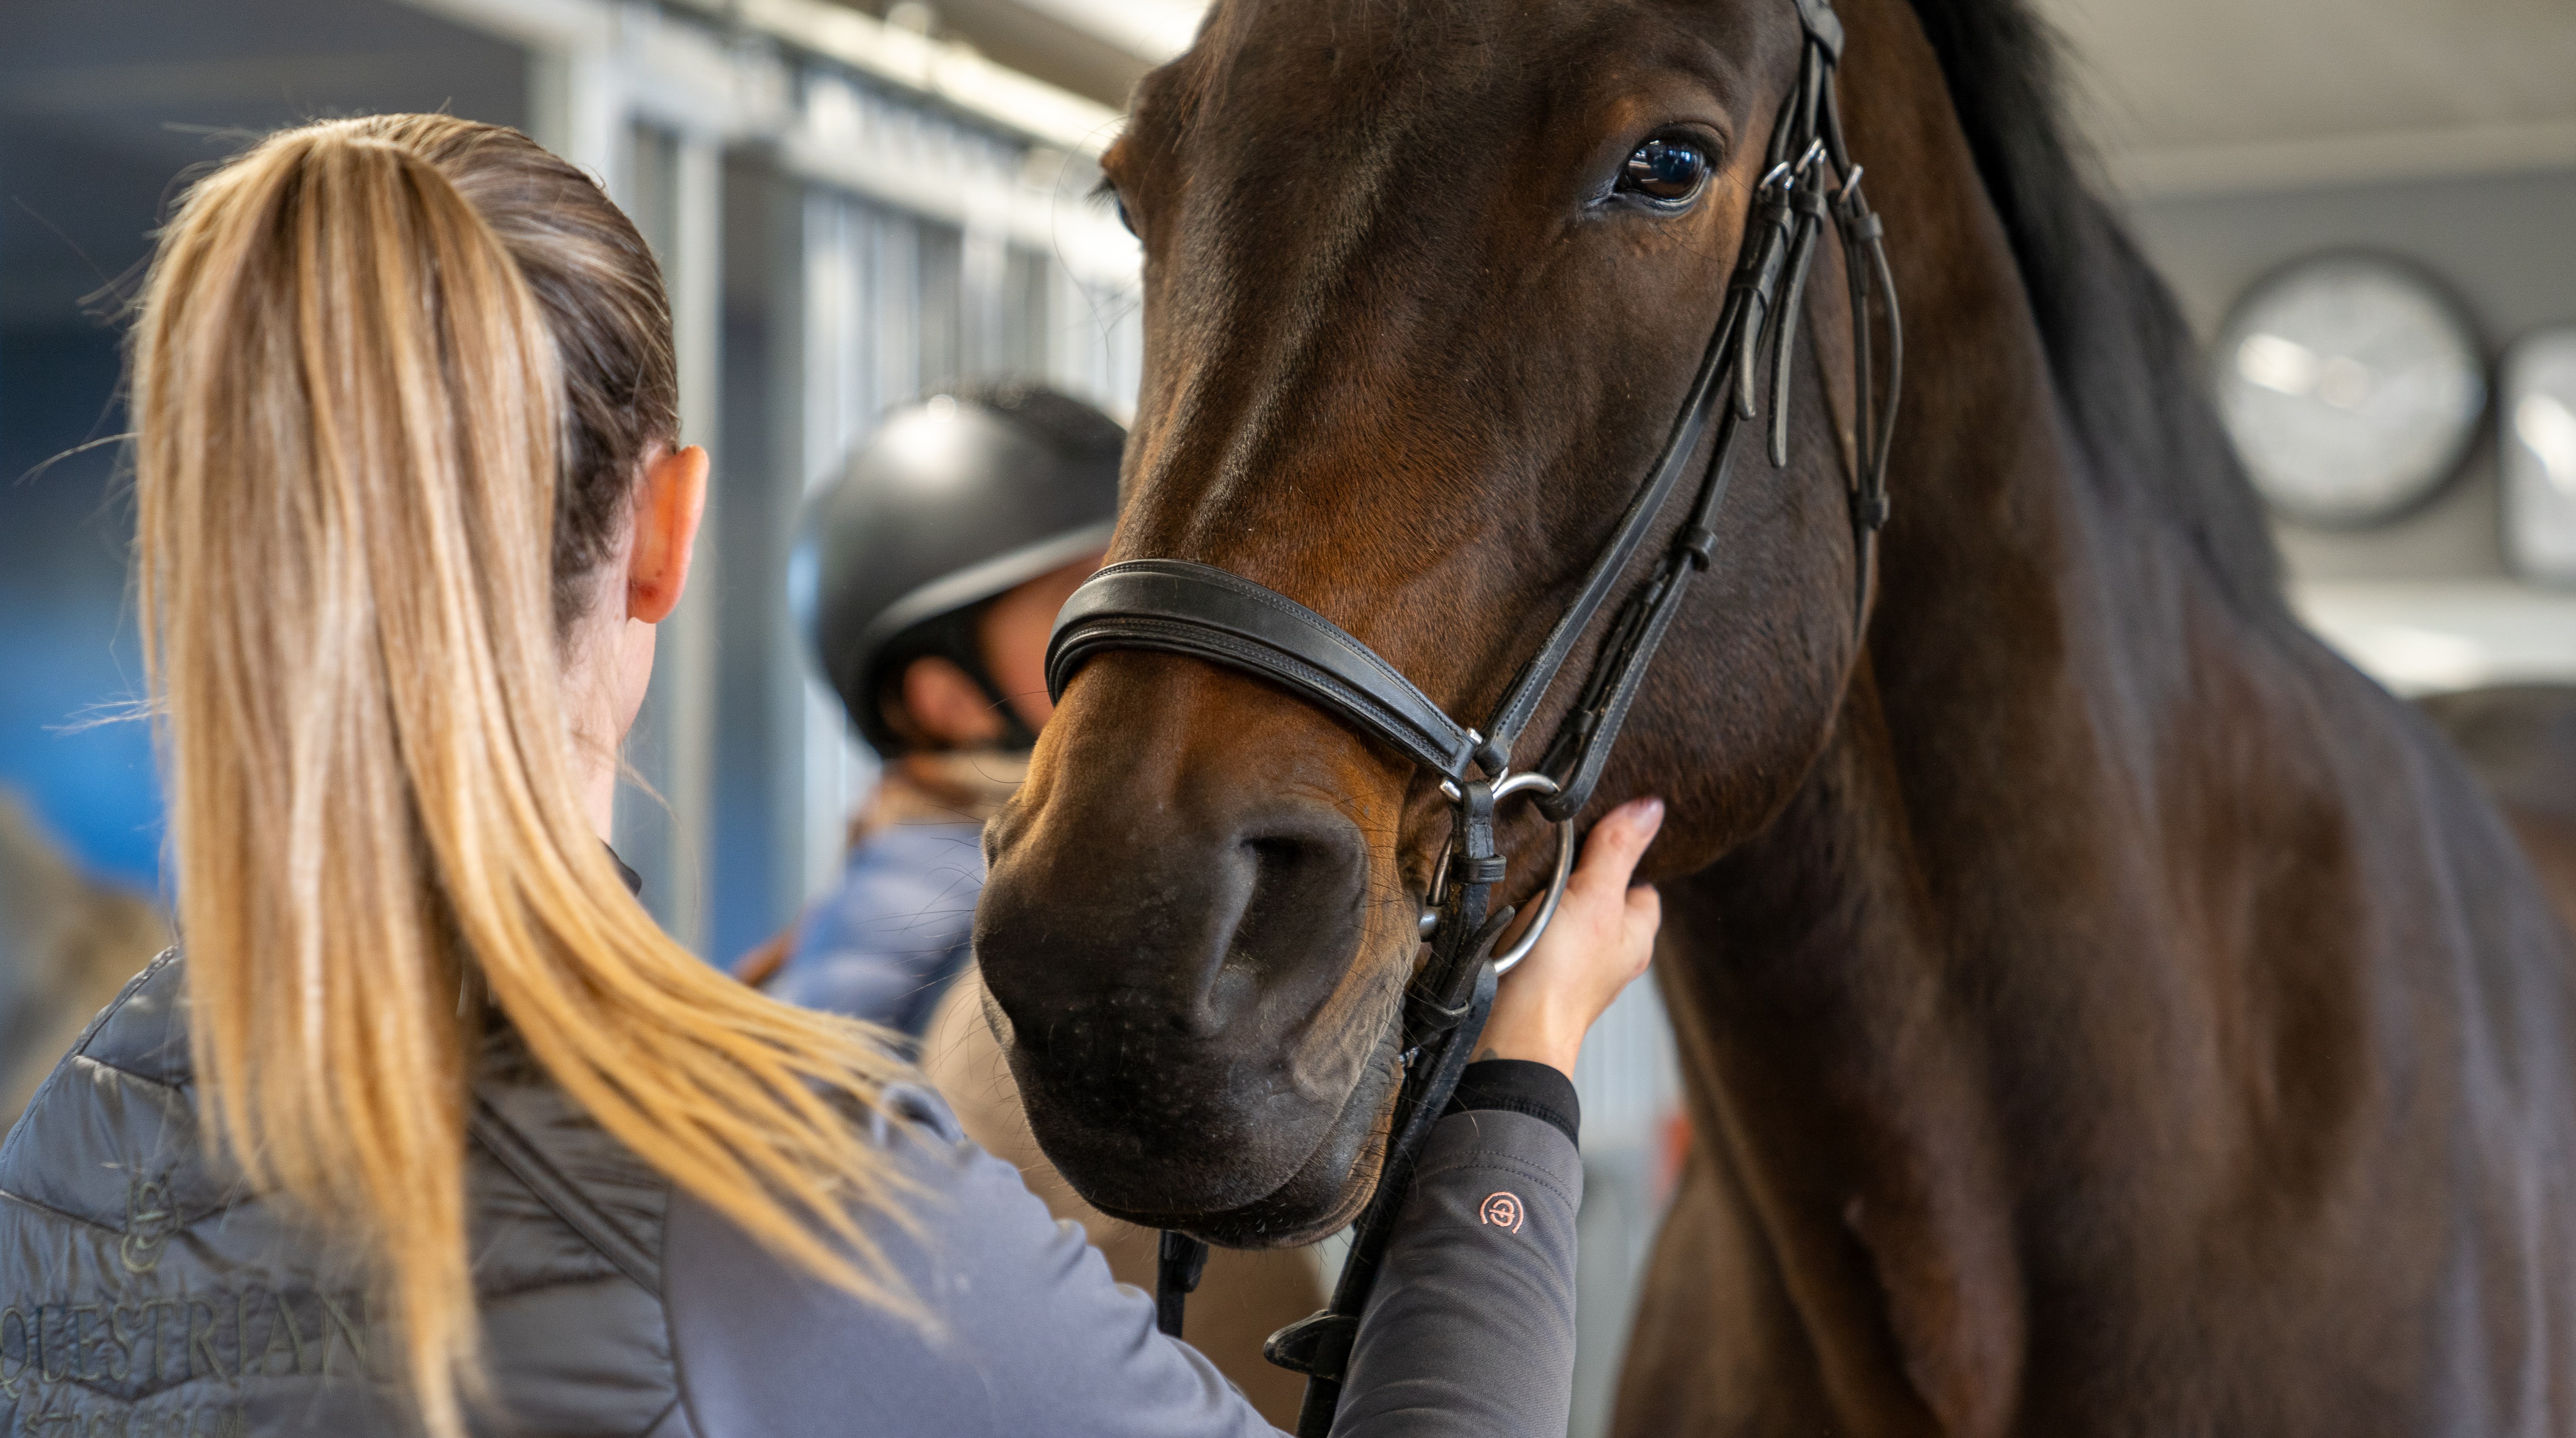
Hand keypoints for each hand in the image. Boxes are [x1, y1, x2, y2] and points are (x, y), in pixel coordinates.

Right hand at [1475, 797, 1664, 1077]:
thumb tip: (1650, 809)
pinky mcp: (1536, 972)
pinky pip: (1534, 934)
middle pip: (1601, 898)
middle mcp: (1608, 954)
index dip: (1626, 857)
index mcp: (1635, 936)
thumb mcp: (1595, 897)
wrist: (1509, 1028)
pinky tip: (1507, 911)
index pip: (1643, 886)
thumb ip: (1619, 851)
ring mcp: (1571, 966)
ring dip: (1547, 897)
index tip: (1602, 832)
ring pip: (1565, 916)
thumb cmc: (1560, 976)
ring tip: (1528, 879)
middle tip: (1557, 853)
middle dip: (1580, 875)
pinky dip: (1521, 919)